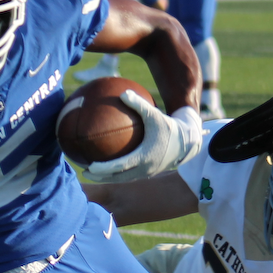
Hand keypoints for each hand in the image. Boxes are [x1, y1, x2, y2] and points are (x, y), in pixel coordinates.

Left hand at [84, 94, 201, 182]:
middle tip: (84, 171)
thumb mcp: (155, 114)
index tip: (90, 166)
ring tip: (92, 172)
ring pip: (122, 179)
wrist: (188, 142)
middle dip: (100, 177)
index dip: (103, 169)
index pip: (120, 167)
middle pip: (118, 178)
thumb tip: (122, 93)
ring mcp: (147, 173)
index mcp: (144, 158)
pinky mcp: (149, 172)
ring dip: (107, 177)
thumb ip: (138, 104)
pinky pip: (129, 175)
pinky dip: (116, 173)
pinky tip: (107, 166)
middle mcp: (145, 169)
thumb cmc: (170, 126)